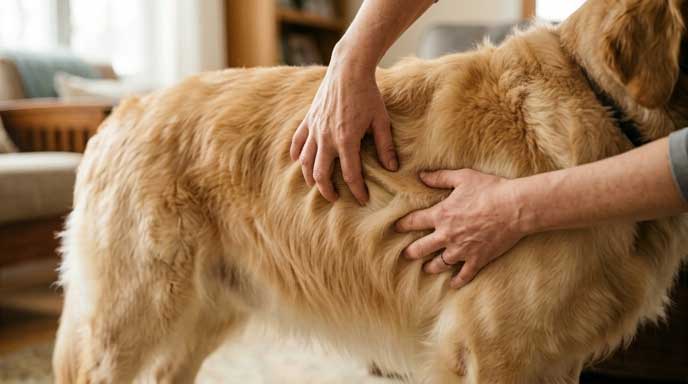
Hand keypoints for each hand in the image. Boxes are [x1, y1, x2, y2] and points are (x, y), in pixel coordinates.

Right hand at [290, 59, 397, 204]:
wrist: (348, 69)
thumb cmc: (368, 94)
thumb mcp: (381, 120)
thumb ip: (385, 146)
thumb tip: (392, 168)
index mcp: (347, 140)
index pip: (350, 175)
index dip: (357, 191)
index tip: (362, 199)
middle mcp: (326, 138)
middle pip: (321, 174)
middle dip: (327, 190)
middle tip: (335, 198)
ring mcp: (314, 129)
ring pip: (305, 162)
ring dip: (310, 177)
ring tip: (317, 184)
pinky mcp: (308, 120)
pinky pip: (298, 142)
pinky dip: (296, 154)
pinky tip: (298, 162)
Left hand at [395, 169, 526, 288]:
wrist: (515, 207)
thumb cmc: (490, 189)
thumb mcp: (462, 177)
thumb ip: (439, 177)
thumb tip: (421, 176)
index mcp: (442, 215)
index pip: (414, 222)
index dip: (402, 225)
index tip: (396, 228)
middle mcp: (447, 235)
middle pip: (421, 248)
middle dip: (411, 252)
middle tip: (406, 255)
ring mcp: (462, 250)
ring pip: (439, 264)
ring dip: (430, 267)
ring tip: (426, 269)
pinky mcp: (478, 259)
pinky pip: (464, 275)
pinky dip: (457, 281)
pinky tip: (452, 284)